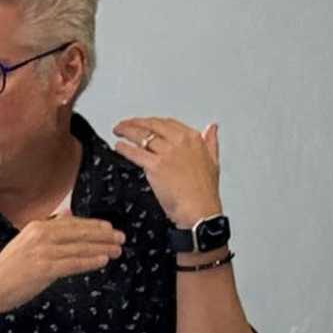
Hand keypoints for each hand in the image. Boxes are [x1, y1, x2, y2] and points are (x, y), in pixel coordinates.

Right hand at [0, 214, 124, 315]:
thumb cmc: (7, 270)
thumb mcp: (26, 242)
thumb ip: (48, 229)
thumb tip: (66, 214)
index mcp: (37, 227)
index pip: (72, 223)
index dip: (94, 225)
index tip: (110, 228)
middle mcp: (41, 235)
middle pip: (80, 232)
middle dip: (103, 235)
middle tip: (121, 238)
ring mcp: (42, 251)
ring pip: (79, 247)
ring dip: (101, 248)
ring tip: (117, 250)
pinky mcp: (43, 268)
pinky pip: (73, 263)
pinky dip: (89, 261)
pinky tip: (103, 260)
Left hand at [109, 115, 223, 226]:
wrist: (200, 211)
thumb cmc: (205, 192)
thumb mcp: (214, 161)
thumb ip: (211, 142)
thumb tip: (211, 129)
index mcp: (193, 139)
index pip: (167, 123)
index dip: (152, 122)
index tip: (144, 123)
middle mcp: (180, 142)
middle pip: (152, 126)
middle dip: (135, 123)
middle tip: (125, 125)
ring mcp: (167, 153)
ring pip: (142, 136)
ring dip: (126, 131)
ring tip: (118, 131)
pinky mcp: (155, 166)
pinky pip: (135, 153)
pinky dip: (124, 148)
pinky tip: (119, 146)